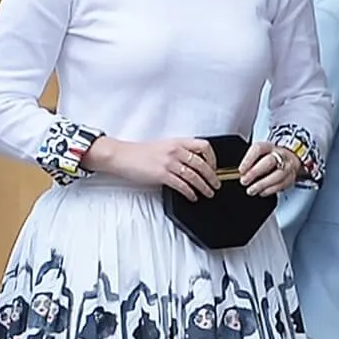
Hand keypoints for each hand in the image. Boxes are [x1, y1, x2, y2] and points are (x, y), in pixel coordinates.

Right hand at [84, 137, 220, 200]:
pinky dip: (190, 192)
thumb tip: (196, 162)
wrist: (122, 156)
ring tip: (208, 193)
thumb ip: (180, 151)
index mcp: (178, 142)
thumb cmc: (141, 152)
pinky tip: (193, 196)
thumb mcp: (164, 145)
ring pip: (194, 176)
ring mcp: (169, 163)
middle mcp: (176, 151)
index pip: (204, 146)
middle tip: (216, 184)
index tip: (214, 167)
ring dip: (204, 187)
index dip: (213, 158)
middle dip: (212, 177)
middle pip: (202, 164)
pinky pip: (181, 185)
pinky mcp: (161, 175)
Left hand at [239, 142, 301, 196]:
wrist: (291, 160)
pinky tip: (261, 192)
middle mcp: (280, 154)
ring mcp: (287, 166)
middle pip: (269, 161)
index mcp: (269, 147)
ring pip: (277, 175)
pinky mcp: (291, 177)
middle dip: (255, 172)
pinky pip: (281, 185)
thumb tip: (240, 174)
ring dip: (262, 184)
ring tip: (251, 190)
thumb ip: (250, 162)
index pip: (258, 149)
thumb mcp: (260, 155)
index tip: (241, 170)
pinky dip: (270, 190)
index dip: (248, 160)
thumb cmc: (271, 158)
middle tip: (244, 181)